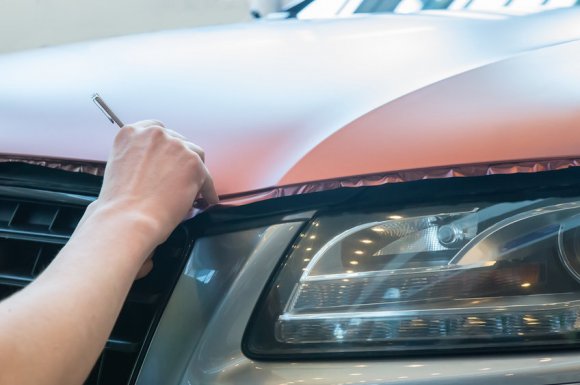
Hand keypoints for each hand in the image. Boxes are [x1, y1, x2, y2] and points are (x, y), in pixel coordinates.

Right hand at [92, 120, 217, 253]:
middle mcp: (154, 134)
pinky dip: (207, 190)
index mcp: (131, 133)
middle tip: (180, 178)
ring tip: (193, 190)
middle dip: (180, 160)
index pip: (157, 129)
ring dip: (194, 172)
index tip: (170, 157)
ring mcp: (175, 146)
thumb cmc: (119, 203)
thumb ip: (136, 158)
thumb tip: (154, 166)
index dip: (166, 147)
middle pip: (179, 142)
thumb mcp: (117, 167)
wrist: (128, 218)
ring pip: (195, 156)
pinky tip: (206, 199)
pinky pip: (206, 177)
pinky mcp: (193, 163)